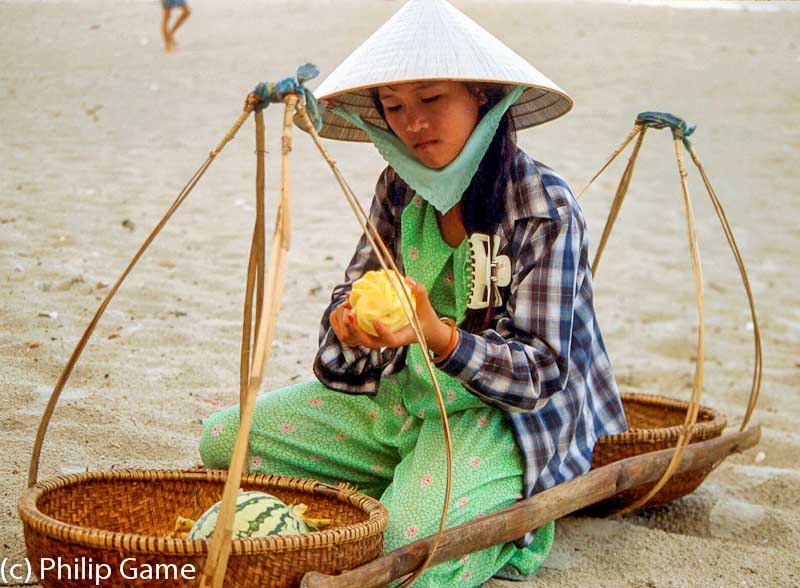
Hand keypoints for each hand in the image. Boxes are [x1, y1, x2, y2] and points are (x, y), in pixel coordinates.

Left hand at [330, 277, 456, 354]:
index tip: (375, 320)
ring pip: (359, 339)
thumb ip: (419, 292)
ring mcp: (379, 339)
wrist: (425, 332)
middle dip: (356, 331)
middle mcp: (387, 341)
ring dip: (349, 326)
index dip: (382, 332)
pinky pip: (358, 331)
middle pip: (368, 343)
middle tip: (350, 314)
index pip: (389, 340)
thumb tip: (408, 279)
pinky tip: (347, 303)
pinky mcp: (373, 334)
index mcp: (401, 338)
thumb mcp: (425, 306)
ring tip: (345, 306)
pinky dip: (349, 320)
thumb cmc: (425, 319)